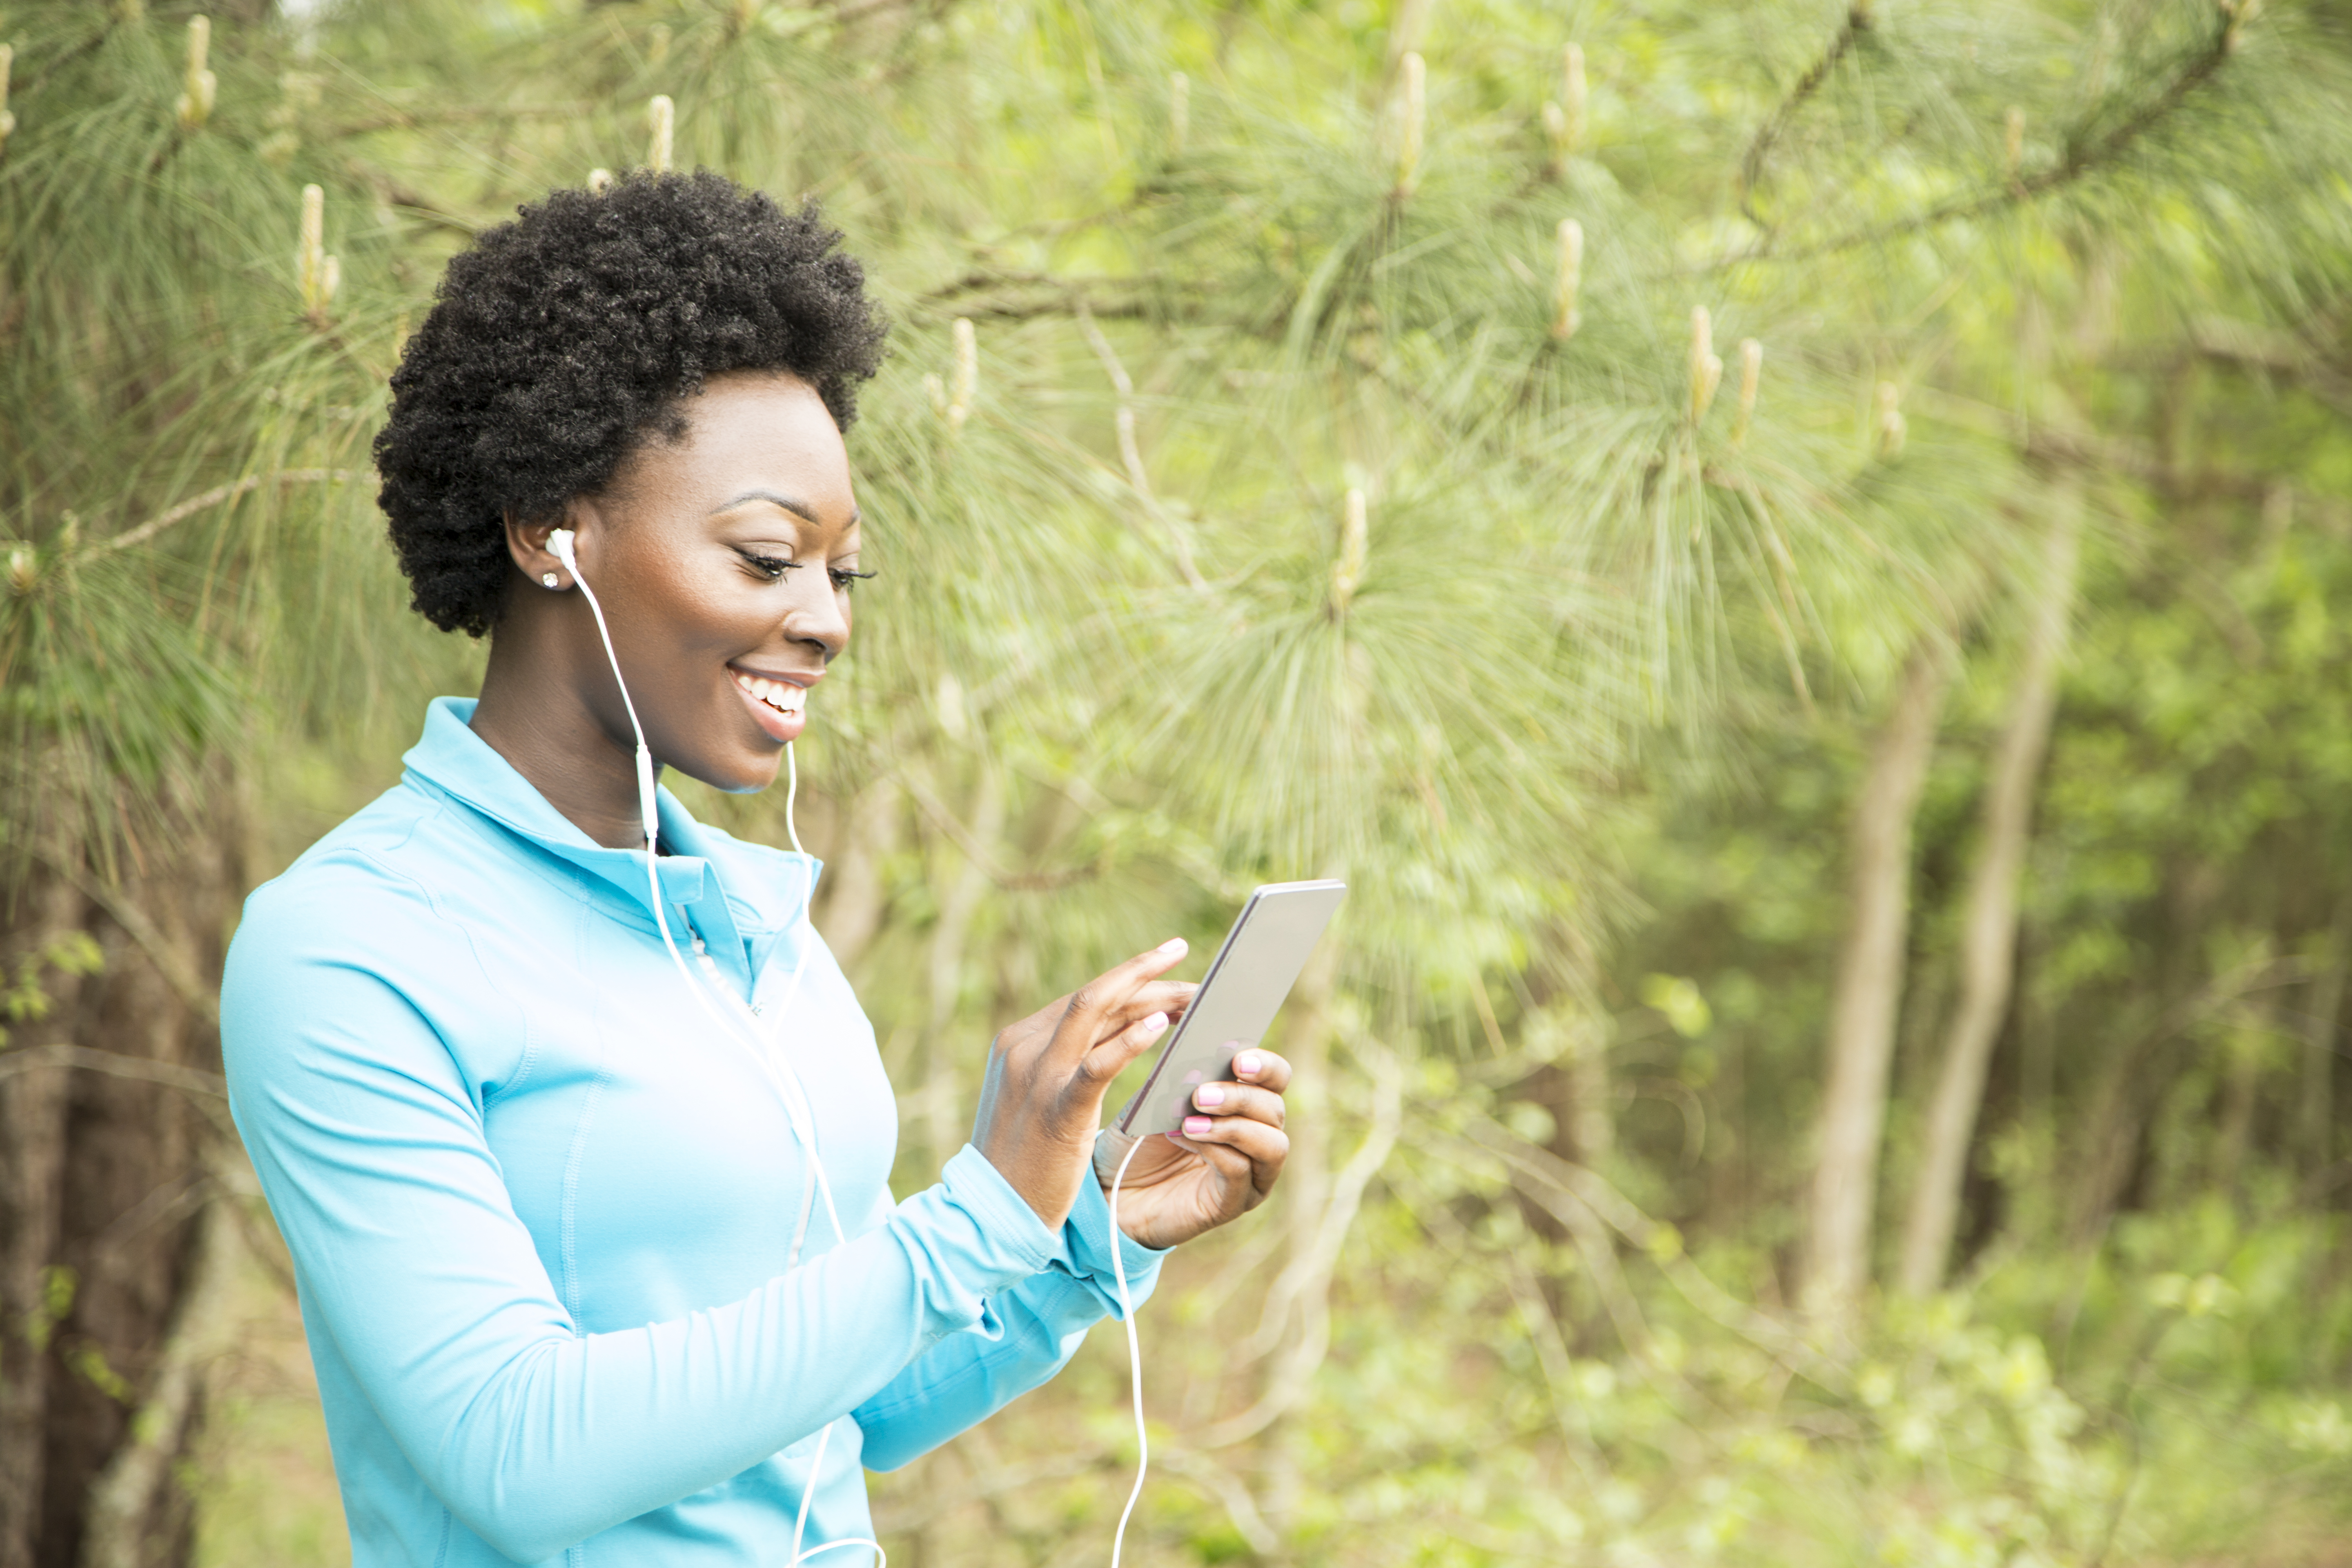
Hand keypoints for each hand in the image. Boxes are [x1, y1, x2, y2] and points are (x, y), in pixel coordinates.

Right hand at [974, 940, 1197, 1231]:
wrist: (994, 1212)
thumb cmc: (1025, 1161)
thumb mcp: (1040, 1098)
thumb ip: (1072, 1062)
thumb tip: (1130, 1032)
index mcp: (1019, 1040)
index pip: (1084, 998)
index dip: (1132, 982)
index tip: (1170, 973)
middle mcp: (1025, 1046)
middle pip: (1097, 996)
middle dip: (1150, 979)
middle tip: (1197, 980)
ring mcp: (1038, 1074)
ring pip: (1099, 1012)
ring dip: (1153, 998)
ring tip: (1195, 994)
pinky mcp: (1057, 1108)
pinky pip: (1098, 1064)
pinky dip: (1132, 1041)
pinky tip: (1163, 1026)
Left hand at [1092, 1048, 1289, 1249]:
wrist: (1113, 1190)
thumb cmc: (1139, 1140)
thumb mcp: (1155, 1101)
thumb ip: (1180, 1081)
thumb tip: (1199, 1064)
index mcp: (1245, 1105)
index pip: (1276, 1080)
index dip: (1265, 1066)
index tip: (1238, 1060)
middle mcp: (1258, 1139)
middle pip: (1275, 1109)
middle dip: (1241, 1097)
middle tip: (1201, 1094)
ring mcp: (1251, 1175)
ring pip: (1271, 1144)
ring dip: (1233, 1126)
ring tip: (1191, 1120)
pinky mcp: (1234, 1202)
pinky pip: (1241, 1172)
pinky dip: (1215, 1150)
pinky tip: (1185, 1138)